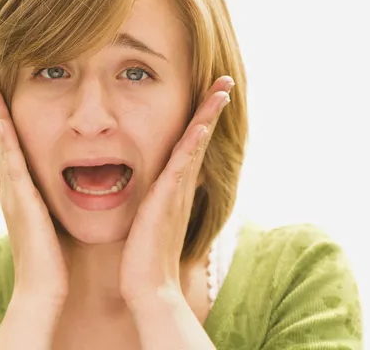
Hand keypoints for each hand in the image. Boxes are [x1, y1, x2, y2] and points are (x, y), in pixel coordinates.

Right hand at [0, 72, 68, 304]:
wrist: (42, 290)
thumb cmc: (51, 262)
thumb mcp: (50, 225)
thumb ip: (50, 207)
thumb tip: (64, 192)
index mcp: (21, 193)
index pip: (12, 149)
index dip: (6, 121)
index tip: (3, 95)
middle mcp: (13, 188)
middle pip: (1, 139)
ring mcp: (14, 192)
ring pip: (3, 143)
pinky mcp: (22, 200)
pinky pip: (12, 161)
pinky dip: (5, 137)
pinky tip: (2, 116)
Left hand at [119, 76, 233, 306]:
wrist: (149, 286)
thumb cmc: (145, 256)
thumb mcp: (149, 221)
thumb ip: (152, 203)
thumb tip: (149, 193)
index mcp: (175, 189)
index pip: (191, 146)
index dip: (201, 121)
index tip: (209, 97)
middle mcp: (181, 187)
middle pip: (200, 139)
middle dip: (212, 110)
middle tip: (225, 82)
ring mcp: (176, 192)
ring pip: (195, 146)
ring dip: (208, 117)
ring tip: (221, 90)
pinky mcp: (166, 200)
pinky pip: (181, 166)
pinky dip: (192, 144)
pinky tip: (200, 125)